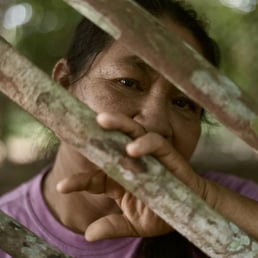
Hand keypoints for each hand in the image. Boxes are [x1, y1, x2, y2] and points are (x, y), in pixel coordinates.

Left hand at [56, 112, 204, 240]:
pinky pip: (155, 143)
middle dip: (98, 134)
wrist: (191, 209)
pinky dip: (144, 143)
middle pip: (112, 142)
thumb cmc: (163, 212)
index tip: (62, 187)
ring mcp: (149, 155)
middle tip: (81, 128)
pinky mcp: (167, 154)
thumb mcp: (135, 223)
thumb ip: (113, 226)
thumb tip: (88, 235)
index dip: (80, 181)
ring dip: (118, 125)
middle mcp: (132, 162)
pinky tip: (131, 149)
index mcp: (120, 179)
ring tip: (102, 121)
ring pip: (132, 133)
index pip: (96, 177)